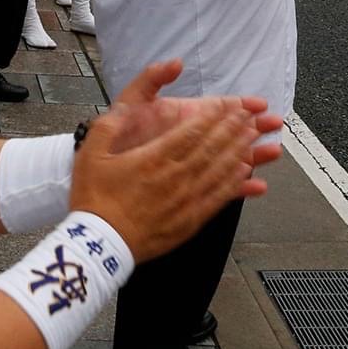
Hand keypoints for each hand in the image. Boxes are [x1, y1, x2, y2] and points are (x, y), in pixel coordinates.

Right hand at [69, 62, 281, 262]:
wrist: (99, 244)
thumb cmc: (93, 197)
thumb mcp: (92, 150)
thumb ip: (112, 122)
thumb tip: (125, 107)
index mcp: (153, 158)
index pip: (192, 131)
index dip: (214, 116)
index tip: (230, 105)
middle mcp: (174, 178)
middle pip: (212, 148)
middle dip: (233, 129)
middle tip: (251, 115)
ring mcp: (185, 201)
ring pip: (220, 172)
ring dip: (240, 152)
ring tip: (255, 138)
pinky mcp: (189, 222)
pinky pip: (218, 200)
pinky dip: (236, 186)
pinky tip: (249, 176)